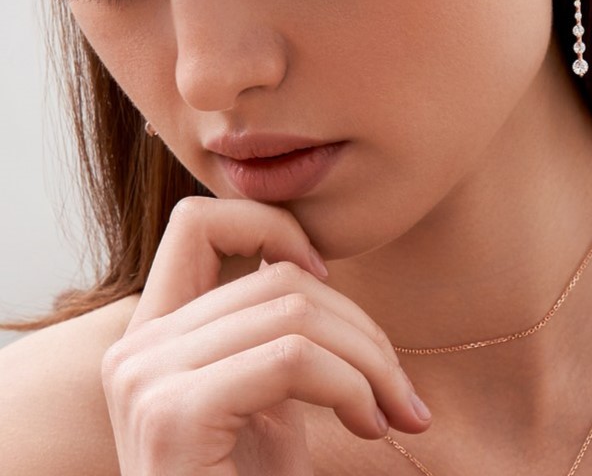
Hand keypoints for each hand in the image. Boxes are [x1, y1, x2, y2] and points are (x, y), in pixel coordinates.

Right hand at [101, 197, 430, 475]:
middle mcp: (136, 347)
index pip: (199, 221)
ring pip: (294, 312)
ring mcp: (146, 378)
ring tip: (393, 409)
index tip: (326, 281)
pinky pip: (293, 358)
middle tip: (397, 387)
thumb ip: (267, 328)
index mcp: (154, 331)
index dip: (273, 228)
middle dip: (361, 327)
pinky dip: (352, 387)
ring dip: (369, 361)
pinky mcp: (173, 415)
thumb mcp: (262, 393)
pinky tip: (369, 427)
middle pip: (277, 277)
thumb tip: (316, 266)